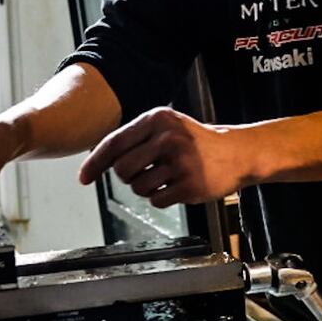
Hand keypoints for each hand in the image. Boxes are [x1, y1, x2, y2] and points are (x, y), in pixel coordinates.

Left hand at [78, 107, 247, 208]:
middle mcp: (168, 138)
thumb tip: (99, 159)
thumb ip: (135, 138)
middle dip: (128, 177)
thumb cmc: (195, 142)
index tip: (84, 177)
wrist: (236, 153)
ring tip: (166, 177)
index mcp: (158, 119)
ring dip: (147, 188)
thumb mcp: (166, 127)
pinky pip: (156, 200)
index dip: (95, 163)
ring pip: (138, 188)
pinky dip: (161, 198)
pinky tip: (176, 186)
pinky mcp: (190, 185)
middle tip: (145, 172)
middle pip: (122, 170)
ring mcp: (180, 162)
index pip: (114, 143)